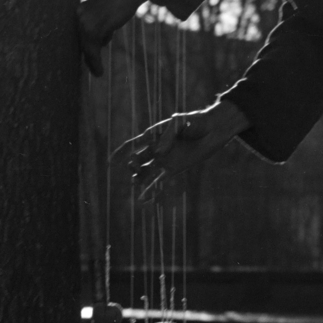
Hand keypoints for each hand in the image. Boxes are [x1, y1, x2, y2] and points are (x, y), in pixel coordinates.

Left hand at [76, 0, 143, 75]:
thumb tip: (96, 44)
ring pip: (86, 48)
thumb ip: (99, 25)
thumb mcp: (106, 12)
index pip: (77, 33)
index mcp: (80, 10)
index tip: (83, 60)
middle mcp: (79, 15)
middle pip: (81, 42)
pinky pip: (92, 50)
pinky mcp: (94, 29)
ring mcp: (85, 22)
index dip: (81, 48)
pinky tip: (99, 72)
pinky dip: (95, 63)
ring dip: (92, 62)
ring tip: (98, 73)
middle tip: (93, 69)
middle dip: (87, 56)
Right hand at [117, 99, 250, 194]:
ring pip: (145, 172)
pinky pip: (159, 181)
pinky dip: (151, 190)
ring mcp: (164, 160)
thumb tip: (159, 153)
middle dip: (133, 165)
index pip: (133, 144)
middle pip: (137, 160)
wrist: (212, 130)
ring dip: (139, 179)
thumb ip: (168, 136)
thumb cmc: (196, 122)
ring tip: (136, 184)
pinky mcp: (174, 169)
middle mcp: (155, 149)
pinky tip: (143, 200)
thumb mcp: (180, 123)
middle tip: (135, 167)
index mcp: (153, 135)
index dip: (121, 152)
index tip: (111, 162)